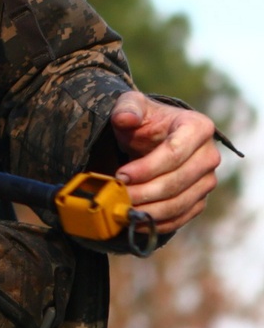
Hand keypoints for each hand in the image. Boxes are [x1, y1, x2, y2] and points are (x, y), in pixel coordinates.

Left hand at [110, 92, 220, 234]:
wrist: (154, 138)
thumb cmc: (144, 120)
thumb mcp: (132, 105)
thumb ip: (127, 108)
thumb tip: (125, 118)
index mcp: (198, 127)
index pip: (175, 152)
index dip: (147, 168)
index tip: (121, 176)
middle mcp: (209, 155)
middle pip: (178, 181)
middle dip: (145, 192)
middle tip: (118, 196)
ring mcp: (208, 180)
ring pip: (180, 202)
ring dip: (150, 210)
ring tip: (124, 210)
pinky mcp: (201, 199)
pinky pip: (182, 216)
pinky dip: (159, 222)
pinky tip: (136, 221)